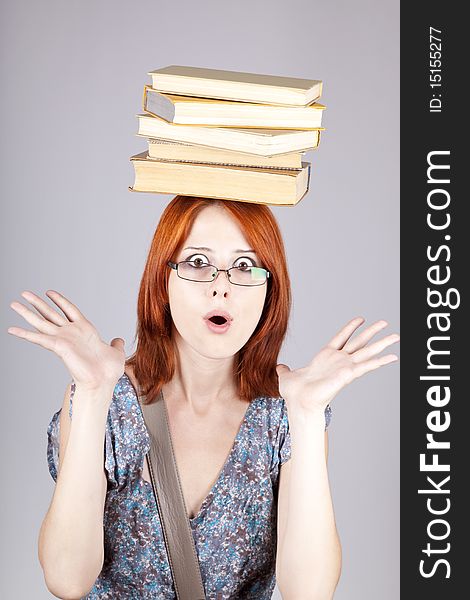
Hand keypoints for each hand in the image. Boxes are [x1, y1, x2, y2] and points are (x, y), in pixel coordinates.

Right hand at [8, 290, 125, 390]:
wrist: (104, 382)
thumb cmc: (109, 371)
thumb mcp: (116, 352)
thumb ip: (116, 344)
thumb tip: (118, 341)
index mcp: (85, 330)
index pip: (69, 309)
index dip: (60, 301)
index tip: (49, 292)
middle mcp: (71, 333)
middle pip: (50, 314)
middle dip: (37, 304)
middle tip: (23, 294)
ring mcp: (63, 339)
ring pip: (41, 322)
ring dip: (27, 313)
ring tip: (14, 304)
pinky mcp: (58, 347)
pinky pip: (39, 338)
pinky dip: (25, 334)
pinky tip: (12, 329)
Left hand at [276, 317, 398, 415]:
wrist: (299, 402)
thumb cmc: (294, 393)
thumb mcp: (286, 375)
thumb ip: (285, 369)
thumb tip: (279, 368)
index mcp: (325, 357)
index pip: (341, 337)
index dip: (350, 328)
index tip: (361, 319)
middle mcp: (338, 361)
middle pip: (359, 342)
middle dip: (372, 332)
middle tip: (386, 323)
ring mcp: (345, 367)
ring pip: (367, 351)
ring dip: (382, 343)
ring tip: (396, 336)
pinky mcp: (349, 374)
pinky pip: (367, 366)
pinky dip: (380, 361)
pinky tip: (393, 357)